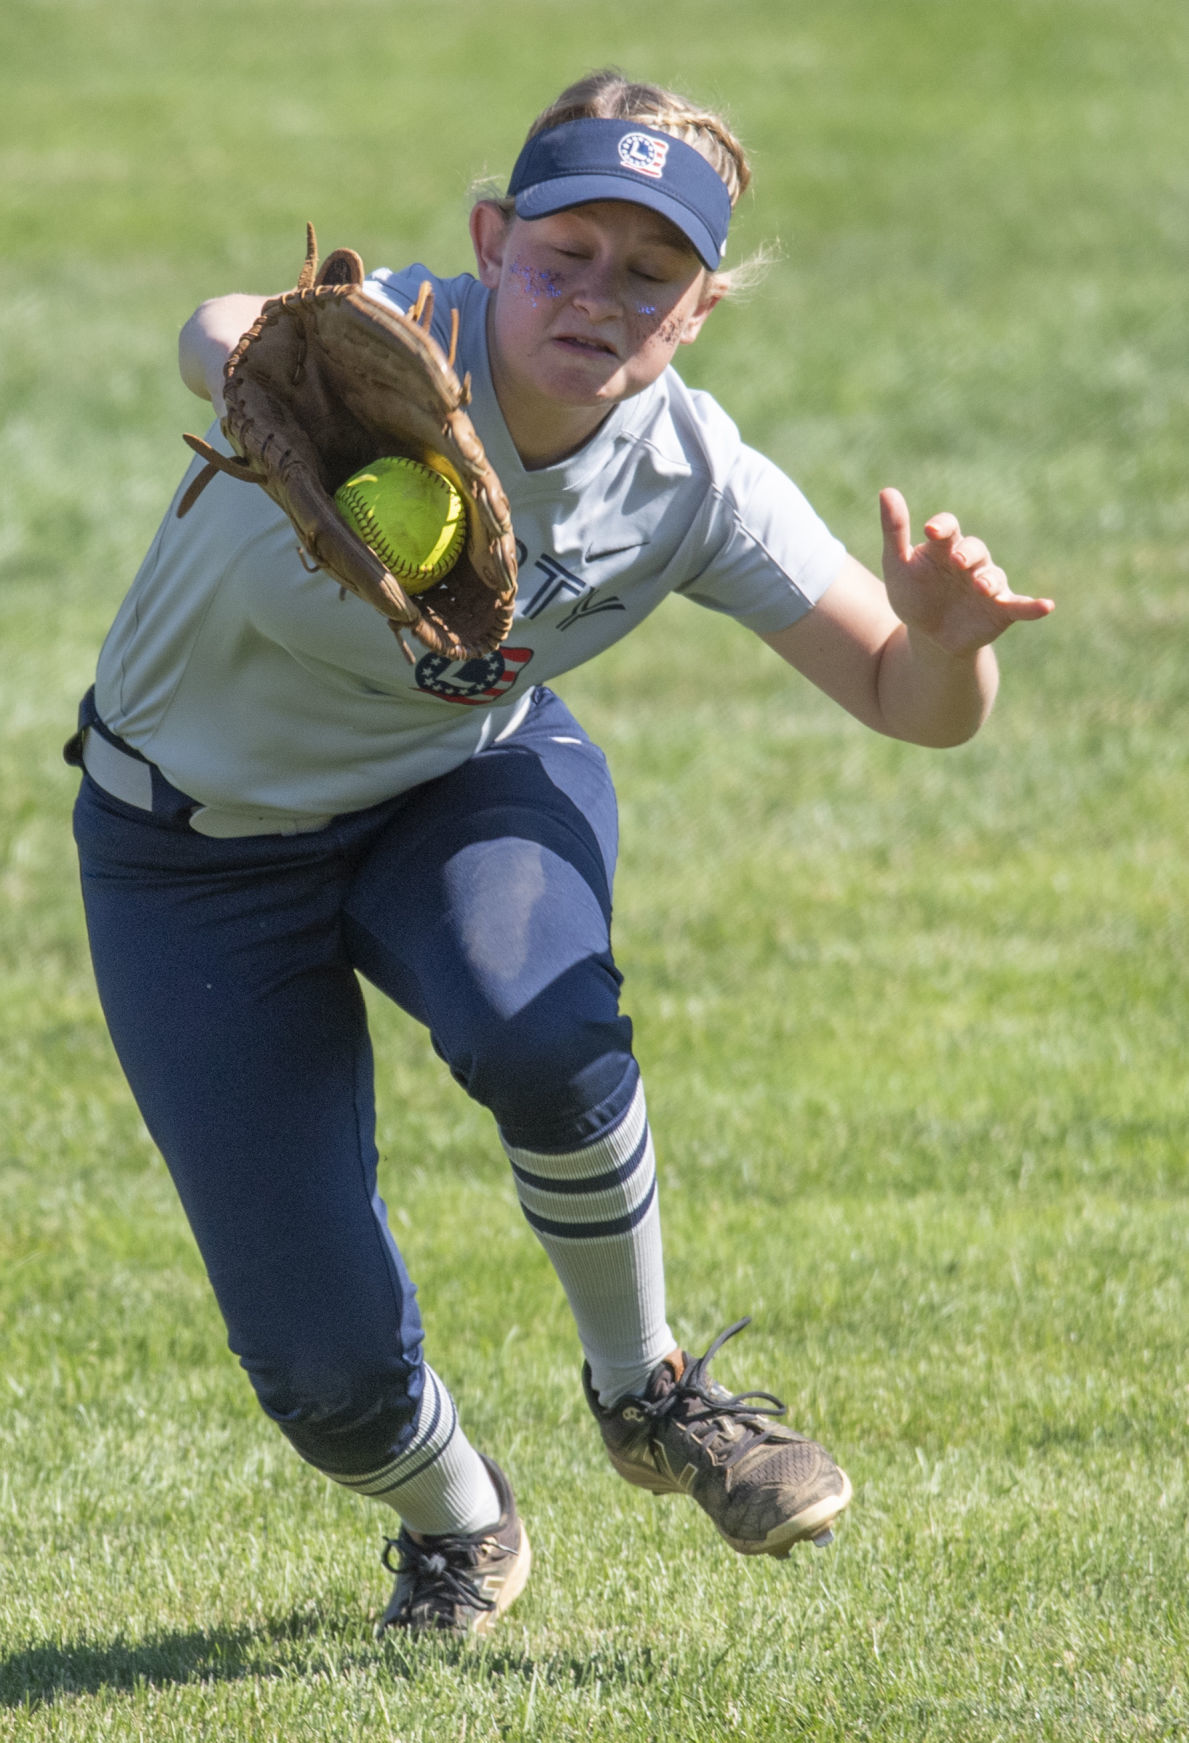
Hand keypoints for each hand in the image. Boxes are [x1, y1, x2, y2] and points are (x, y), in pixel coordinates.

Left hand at [879, 487, 1053, 656]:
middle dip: (967, 554)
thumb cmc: (914, 594)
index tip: (930, 532)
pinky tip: (1047, 606)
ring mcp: (988, 585)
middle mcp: (971, 562)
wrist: (929, 636)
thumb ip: (894, 531)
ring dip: (989, 580)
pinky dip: (1034, 606)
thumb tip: (886, 490)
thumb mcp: (898, 566)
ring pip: (994, 576)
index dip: (942, 527)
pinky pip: (1021, 606)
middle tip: (957, 562)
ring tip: (980, 587)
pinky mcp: (1002, 610)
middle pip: (974, 549)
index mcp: (945, 547)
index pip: (948, 528)